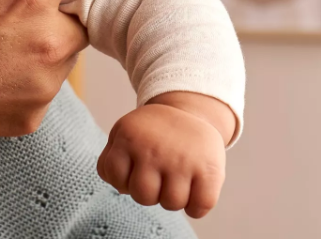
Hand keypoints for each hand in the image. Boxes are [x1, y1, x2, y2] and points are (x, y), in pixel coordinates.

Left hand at [96, 96, 227, 218]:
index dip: (124, 182)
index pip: (115, 178)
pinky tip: (194, 194)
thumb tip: (121, 189)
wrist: (191, 112)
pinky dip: (196, 208)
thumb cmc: (151, 132)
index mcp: (128, 137)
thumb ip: (112, 159)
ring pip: (171, 203)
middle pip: (143, 196)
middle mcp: (153, 148)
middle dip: (149, 194)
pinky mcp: (209, 170)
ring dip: (172, 200)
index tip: (135, 171)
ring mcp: (181, 159)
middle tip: (158, 179)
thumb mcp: (124, 133)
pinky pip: (199, 207)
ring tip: (175, 183)